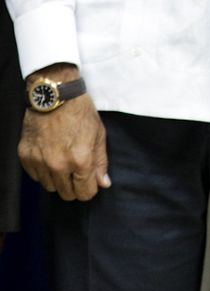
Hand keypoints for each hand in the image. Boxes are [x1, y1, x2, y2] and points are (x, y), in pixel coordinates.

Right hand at [18, 65, 109, 201]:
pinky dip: (43, 171)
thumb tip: (103, 183)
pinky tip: (50, 156)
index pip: (85, 193)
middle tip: (77, 173)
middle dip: (74, 187)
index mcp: (80, 160)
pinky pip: (35, 176)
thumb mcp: (99, 134)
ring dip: (58, 180)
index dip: (90, 189)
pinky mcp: (25, 157)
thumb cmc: (80, 113)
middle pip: (66, 194)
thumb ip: (101, 162)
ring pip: (50, 187)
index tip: (90, 183)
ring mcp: (39, 162)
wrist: (55, 96)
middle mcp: (58, 165)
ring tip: (63, 162)